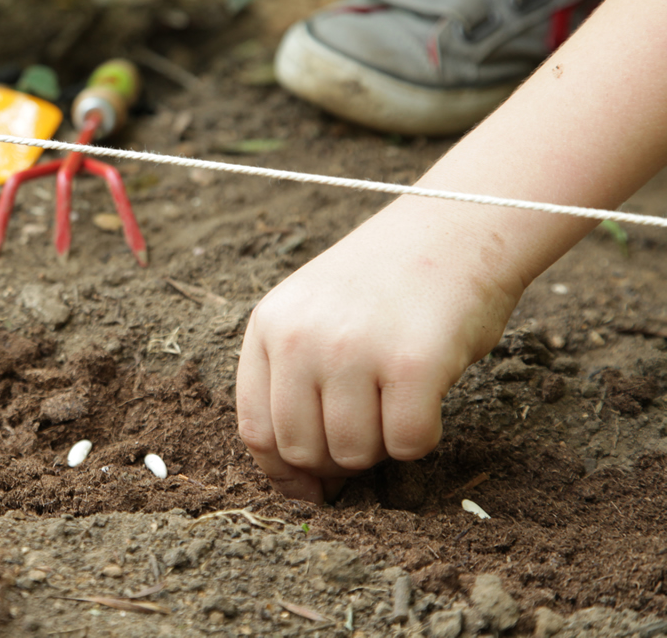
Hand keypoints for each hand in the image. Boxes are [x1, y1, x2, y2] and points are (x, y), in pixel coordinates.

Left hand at [236, 198, 522, 502]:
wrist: (457, 226)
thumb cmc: (388, 283)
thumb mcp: (315, 313)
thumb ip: (294, 379)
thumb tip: (296, 481)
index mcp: (269, 326)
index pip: (256, 430)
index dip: (283, 472)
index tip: (313, 486)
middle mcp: (301, 337)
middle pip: (301, 450)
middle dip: (337, 462)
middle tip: (369, 432)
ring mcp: (354, 349)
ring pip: (353, 454)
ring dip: (381, 448)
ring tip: (397, 402)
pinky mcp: (413, 364)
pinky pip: (407, 444)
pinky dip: (422, 438)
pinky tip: (428, 397)